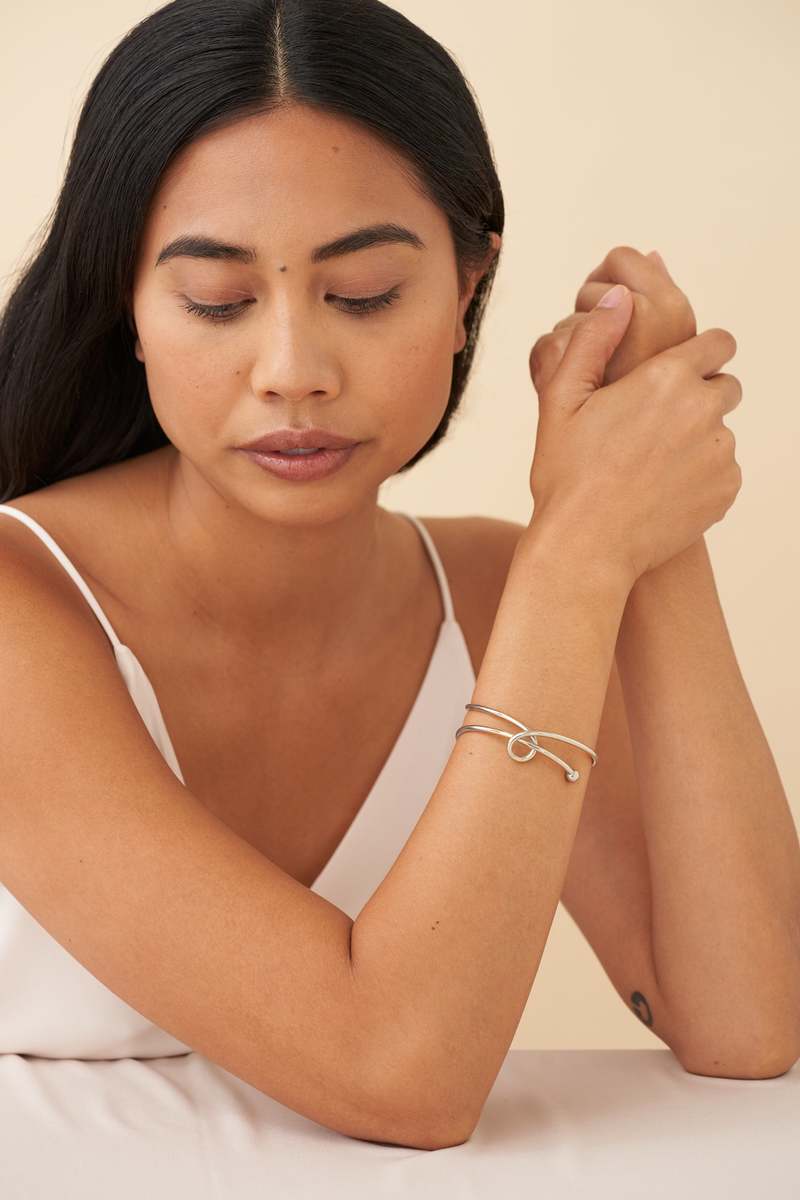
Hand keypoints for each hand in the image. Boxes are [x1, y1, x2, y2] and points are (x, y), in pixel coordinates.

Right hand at [525, 276, 741, 586]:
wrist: (587, 546)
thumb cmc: (567, 474)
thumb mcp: (561, 400)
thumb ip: (593, 340)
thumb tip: (620, 296)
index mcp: (666, 379)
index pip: (718, 343)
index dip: (700, 353)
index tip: (680, 370)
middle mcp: (703, 410)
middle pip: (725, 386)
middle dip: (699, 396)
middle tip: (653, 424)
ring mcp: (719, 452)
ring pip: (720, 432)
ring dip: (696, 439)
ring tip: (649, 464)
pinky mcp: (726, 489)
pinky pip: (723, 471)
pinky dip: (699, 475)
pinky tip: (660, 489)